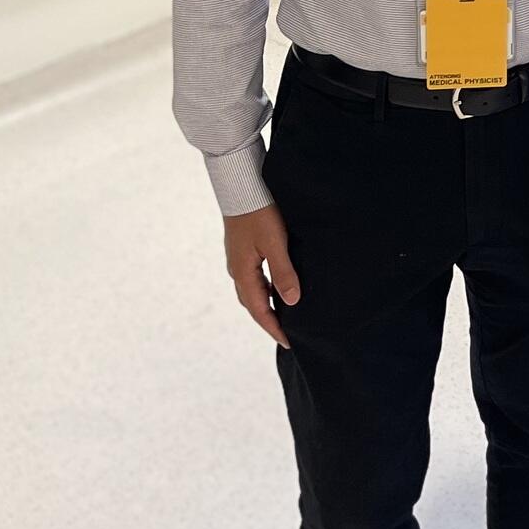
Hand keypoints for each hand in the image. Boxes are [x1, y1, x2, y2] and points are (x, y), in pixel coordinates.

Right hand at [224, 204, 299, 348]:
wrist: (241, 186)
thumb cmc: (259, 212)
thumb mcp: (275, 243)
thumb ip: (283, 272)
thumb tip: (291, 302)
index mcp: (243, 273)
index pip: (259, 311)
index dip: (274, 329)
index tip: (289, 343)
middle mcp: (237, 270)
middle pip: (254, 305)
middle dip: (269, 321)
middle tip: (287, 335)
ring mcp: (238, 260)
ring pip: (253, 291)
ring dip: (266, 306)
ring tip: (284, 316)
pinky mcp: (242, 250)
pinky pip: (254, 278)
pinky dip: (265, 289)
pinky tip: (277, 286)